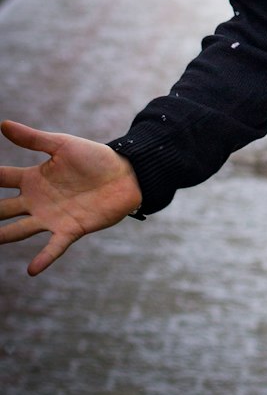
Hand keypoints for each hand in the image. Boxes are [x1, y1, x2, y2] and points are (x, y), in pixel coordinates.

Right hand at [0, 120, 141, 275]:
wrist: (125, 173)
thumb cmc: (93, 157)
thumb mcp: (61, 145)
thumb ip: (32, 139)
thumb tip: (2, 124)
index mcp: (33, 179)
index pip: (1, 180)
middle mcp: (36, 201)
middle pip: (2, 210)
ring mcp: (51, 217)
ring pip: (19, 231)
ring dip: (4, 237)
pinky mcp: (69, 230)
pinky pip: (53, 247)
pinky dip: (43, 258)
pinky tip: (32, 269)